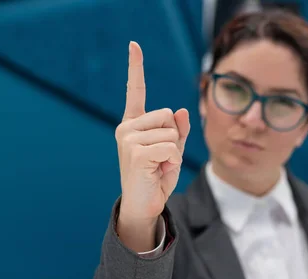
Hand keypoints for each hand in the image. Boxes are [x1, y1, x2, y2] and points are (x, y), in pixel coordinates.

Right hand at [115, 41, 189, 250]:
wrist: (145, 204)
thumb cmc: (157, 176)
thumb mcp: (173, 151)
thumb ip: (178, 131)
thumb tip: (180, 110)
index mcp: (134, 124)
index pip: (136, 91)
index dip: (136, 67)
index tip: (134, 44)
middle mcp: (127, 128)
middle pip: (168, 115)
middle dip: (174, 139)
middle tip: (161, 159)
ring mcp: (128, 139)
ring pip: (171, 133)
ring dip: (174, 153)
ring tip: (159, 166)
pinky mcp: (135, 153)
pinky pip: (171, 148)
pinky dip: (172, 162)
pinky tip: (158, 172)